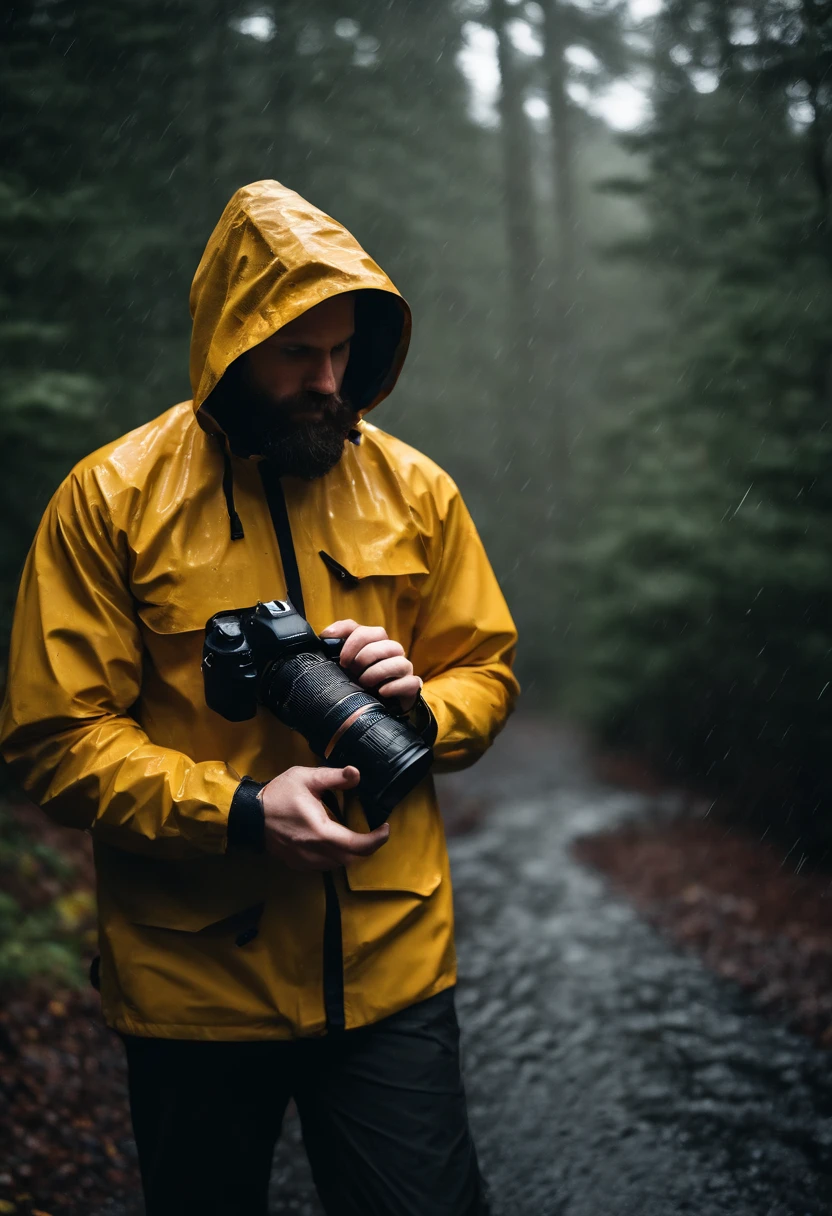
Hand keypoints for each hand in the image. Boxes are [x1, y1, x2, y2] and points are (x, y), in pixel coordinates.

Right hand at [260, 764, 388, 870]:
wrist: (248, 815)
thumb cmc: (277, 795)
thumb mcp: (306, 778)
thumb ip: (333, 777)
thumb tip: (356, 774)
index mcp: (321, 832)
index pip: (358, 845)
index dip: (377, 840)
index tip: (385, 828)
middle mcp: (315, 852)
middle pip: (352, 858)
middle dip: (367, 847)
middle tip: (374, 831)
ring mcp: (305, 860)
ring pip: (339, 864)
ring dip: (351, 852)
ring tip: (356, 835)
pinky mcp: (298, 863)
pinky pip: (324, 865)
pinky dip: (335, 857)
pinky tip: (334, 842)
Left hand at [320, 620, 421, 711]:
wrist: (375, 707)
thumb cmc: (358, 680)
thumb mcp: (345, 661)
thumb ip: (337, 642)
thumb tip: (326, 635)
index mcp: (376, 642)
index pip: (366, 631)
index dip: (352, 643)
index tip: (341, 659)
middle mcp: (392, 652)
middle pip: (384, 642)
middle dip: (363, 656)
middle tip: (351, 671)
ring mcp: (404, 669)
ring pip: (398, 661)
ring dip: (377, 672)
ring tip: (364, 683)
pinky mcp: (411, 687)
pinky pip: (410, 682)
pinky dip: (394, 687)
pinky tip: (381, 692)